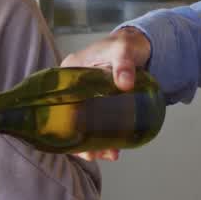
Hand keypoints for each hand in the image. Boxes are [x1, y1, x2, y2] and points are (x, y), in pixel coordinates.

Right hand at [60, 27, 152, 160]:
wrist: (142, 46)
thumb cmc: (127, 45)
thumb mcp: (123, 51)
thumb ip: (123, 65)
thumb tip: (125, 84)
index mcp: (71, 71)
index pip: (58, 100)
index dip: (62, 123)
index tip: (74, 139)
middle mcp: (75, 85)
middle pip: (70, 117)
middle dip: (80, 140)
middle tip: (93, 154)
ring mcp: (88, 96)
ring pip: (84, 124)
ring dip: (94, 142)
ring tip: (108, 154)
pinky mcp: (101, 104)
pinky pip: (98, 123)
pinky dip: (104, 137)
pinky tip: (114, 149)